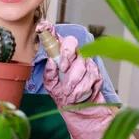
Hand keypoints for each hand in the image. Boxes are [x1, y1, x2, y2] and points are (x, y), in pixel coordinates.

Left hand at [36, 21, 133, 138]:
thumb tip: (52, 62)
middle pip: (71, 43)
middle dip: (67, 54)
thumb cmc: (63, 95)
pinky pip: (90, 76)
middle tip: (63, 68)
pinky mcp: (96, 72)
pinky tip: (78, 95)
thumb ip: (49, 74)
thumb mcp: (52, 86)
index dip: (47, 28)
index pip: (53, 35)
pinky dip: (82, 89)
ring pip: (81, 63)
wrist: (80, 110)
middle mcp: (73, 54)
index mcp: (59, 55)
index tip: (42, 28)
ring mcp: (86, 62)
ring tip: (69, 93)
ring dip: (73, 81)